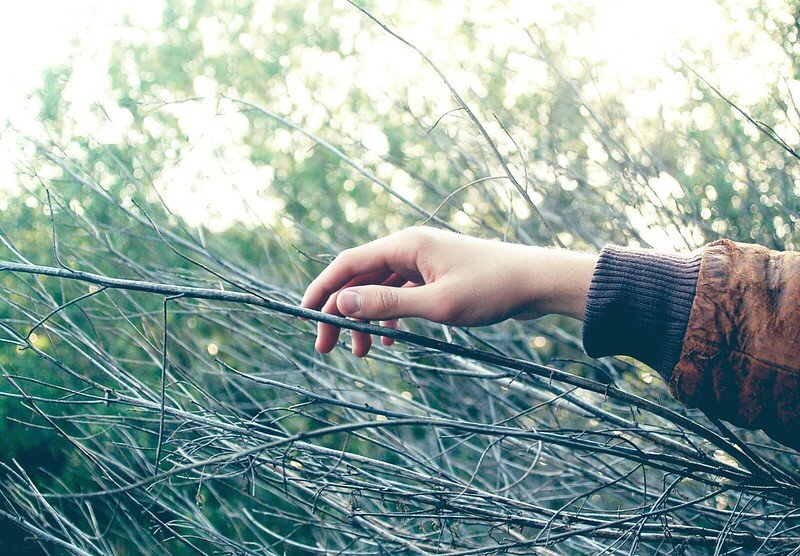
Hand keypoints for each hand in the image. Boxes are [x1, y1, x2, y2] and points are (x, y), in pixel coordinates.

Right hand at [301, 226, 596, 355]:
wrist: (537, 282)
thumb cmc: (491, 289)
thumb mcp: (436, 304)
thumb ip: (387, 303)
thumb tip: (341, 304)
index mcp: (406, 245)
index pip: (348, 264)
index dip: (321, 290)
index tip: (303, 317)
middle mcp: (410, 249)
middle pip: (360, 278)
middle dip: (341, 313)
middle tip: (327, 348)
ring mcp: (423, 262)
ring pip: (380, 289)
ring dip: (366, 320)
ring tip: (361, 354)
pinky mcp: (436, 276)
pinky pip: (401, 295)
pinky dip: (391, 317)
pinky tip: (391, 341)